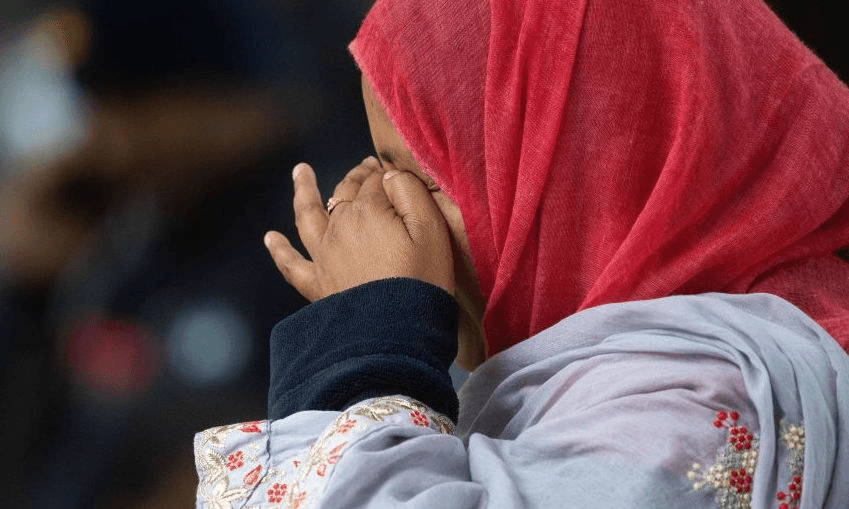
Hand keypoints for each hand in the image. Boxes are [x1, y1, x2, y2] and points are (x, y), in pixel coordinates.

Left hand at [264, 157, 453, 300]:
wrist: (398, 333)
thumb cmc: (423, 280)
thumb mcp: (432, 230)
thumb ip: (411, 192)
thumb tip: (389, 175)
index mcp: (369, 210)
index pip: (376, 181)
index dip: (388, 174)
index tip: (400, 175)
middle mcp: (340, 227)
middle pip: (346, 192)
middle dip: (358, 177)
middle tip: (369, 168)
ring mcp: (325, 256)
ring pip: (309, 215)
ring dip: (303, 191)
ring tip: (300, 172)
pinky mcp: (318, 286)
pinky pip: (292, 265)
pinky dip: (280, 250)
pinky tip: (270, 239)